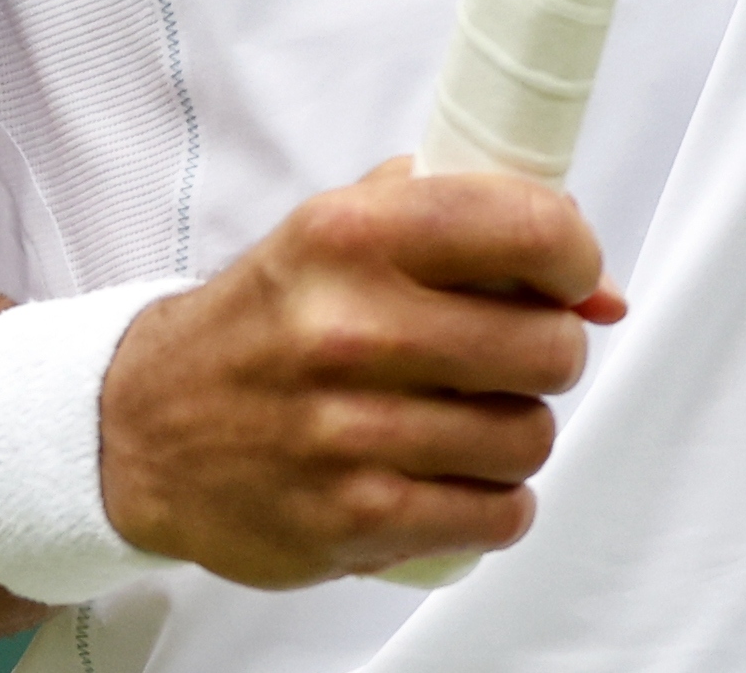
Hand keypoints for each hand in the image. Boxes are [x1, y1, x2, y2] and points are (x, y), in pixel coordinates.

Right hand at [97, 159, 625, 586]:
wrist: (145, 429)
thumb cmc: (264, 325)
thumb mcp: (338, 232)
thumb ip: (462, 226)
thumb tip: (600, 292)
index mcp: (350, 235)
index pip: (526, 227)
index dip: (574, 257)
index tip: (569, 278)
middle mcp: (348, 327)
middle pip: (546, 347)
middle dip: (547, 353)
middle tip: (509, 359)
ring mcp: (349, 431)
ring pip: (529, 437)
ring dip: (516, 433)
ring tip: (468, 422)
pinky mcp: (352, 518)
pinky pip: (495, 514)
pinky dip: (494, 502)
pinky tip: (456, 480)